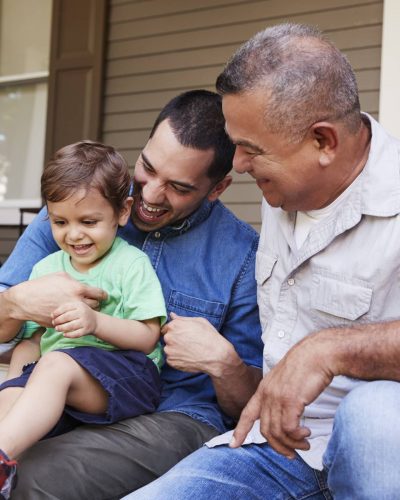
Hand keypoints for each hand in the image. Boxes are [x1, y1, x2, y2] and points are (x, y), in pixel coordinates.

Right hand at [10, 272, 106, 326]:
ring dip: (86, 312)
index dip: (103, 295)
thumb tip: (83, 283)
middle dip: (95, 303)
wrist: (25, 300)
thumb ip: (75, 279)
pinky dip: (73, 317)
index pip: (99, 294)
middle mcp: (76, 302)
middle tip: (94, 302)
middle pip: (95, 306)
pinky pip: (73, 320)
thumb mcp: (60, 275)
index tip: (104, 296)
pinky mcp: (63, 322)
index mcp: (77, 289)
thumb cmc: (42, 285)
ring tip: (83, 308)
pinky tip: (70, 314)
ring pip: (85, 315)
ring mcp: (70, 314)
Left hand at [52, 301, 97, 337]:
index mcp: (79, 305)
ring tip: (57, 328)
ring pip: (71, 326)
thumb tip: (52, 315)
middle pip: (67, 316)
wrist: (95, 321)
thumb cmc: (81, 313)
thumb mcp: (76, 307)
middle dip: (58, 320)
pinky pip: (76, 334)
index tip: (52, 316)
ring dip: (62, 328)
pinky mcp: (86, 330)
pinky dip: (69, 335)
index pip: (65, 308)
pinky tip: (64, 334)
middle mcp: (83, 312)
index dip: (57, 312)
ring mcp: (85, 321)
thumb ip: (65, 308)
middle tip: (53, 323)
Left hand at [162, 312, 234, 374]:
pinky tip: (188, 357)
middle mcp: (169, 337)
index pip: (167, 327)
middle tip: (187, 343)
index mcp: (174, 325)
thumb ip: (182, 318)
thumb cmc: (209, 336)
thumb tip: (172, 315)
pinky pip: (171, 359)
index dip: (175, 331)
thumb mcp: (199, 321)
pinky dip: (177, 359)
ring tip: (188, 351)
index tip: (182, 335)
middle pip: (167, 338)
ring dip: (175, 350)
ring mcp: (169, 350)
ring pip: (169, 349)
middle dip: (175, 340)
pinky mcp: (171, 361)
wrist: (215, 355)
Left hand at [230, 334, 333, 457]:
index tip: (234, 444)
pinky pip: (289, 429)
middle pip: (265, 430)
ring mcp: (277, 398)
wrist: (317, 354)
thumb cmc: (306, 365)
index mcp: (264, 389)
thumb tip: (286, 412)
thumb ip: (280, 394)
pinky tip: (306, 434)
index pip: (247, 413)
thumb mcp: (285, 379)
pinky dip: (297, 437)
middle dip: (278, 446)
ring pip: (277, 432)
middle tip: (291, 453)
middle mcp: (267, 394)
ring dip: (292, 444)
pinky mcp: (290, 401)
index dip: (240, 430)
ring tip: (304, 444)